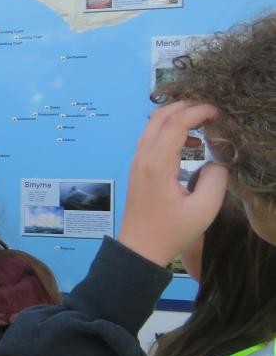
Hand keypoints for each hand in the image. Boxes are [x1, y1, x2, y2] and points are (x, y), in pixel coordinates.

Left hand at [118, 101, 228, 266]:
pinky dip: (168, 131)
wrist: (139, 249)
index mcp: (157, 164)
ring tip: (202, 124)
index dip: (197, 111)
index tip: (218, 112)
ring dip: (175, 118)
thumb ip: (216, 179)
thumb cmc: (171, 231)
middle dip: (184, 107)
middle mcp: (142, 158)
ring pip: (152, 127)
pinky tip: (188, 144)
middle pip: (158, 117)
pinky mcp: (137, 169)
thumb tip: (217, 161)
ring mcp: (137, 163)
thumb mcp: (204, 209)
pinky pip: (150, 139)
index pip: (175, 124)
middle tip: (209, 110)